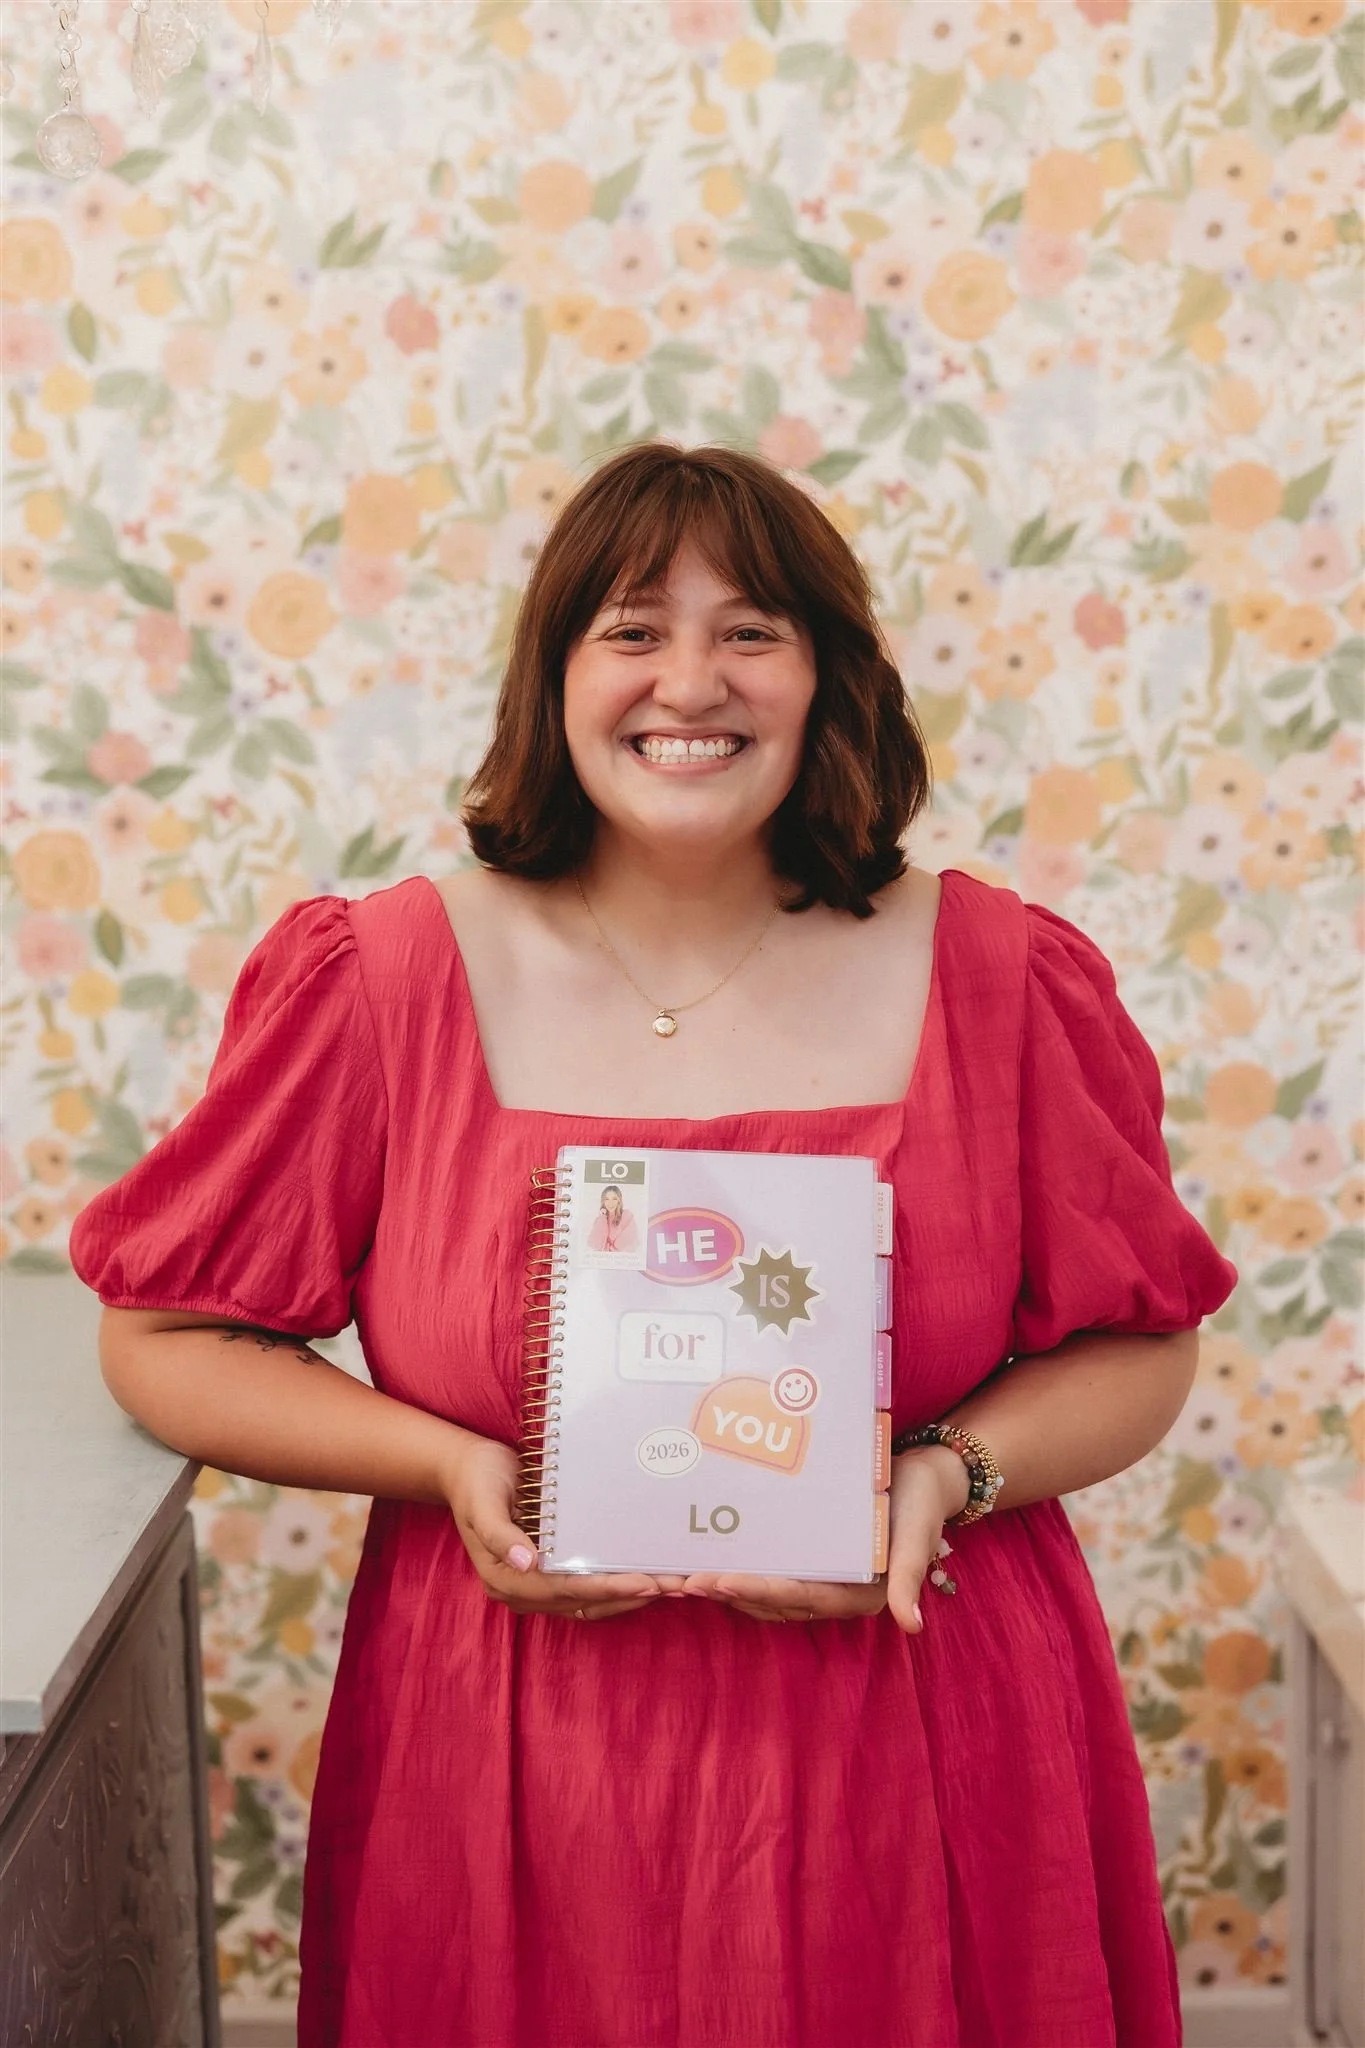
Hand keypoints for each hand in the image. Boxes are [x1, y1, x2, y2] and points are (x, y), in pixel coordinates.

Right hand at [441, 1428, 683, 1619]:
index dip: (605, 1589)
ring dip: (623, 1597)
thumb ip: (500, 1534)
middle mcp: (520, 1589)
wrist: (465, 1468)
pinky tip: (638, 1574)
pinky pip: (583, 1588)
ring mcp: (533, 1583)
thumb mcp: (483, 1501)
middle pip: (581, 1603)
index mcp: (504, 1579)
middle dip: (625, 1597)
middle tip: (669, 1587)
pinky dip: (611, 1586)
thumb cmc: (477, 1481)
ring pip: (586, 1603)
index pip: (564, 1590)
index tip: (644, 1583)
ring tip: (664, 1586)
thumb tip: (526, 1562)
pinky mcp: (545, 1571)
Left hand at [679, 1444, 970, 1631]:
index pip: (797, 1595)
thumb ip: (910, 1577)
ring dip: (725, 1586)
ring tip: (681, 1576)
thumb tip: (911, 1626)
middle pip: (771, 1599)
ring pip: (764, 1590)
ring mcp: (822, 1578)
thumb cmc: (922, 1503)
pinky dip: (741, 1567)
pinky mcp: (813, 1559)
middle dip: (726, 1592)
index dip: (755, 1590)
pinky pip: (771, 1569)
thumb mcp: (918, 1535)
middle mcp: (834, 1593)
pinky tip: (710, 1555)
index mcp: (857, 1595)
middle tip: (681, 1581)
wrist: (929, 1478)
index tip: (718, 1582)